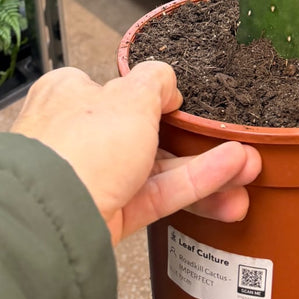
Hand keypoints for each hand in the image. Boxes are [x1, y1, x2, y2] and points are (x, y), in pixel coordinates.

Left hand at [10, 61, 261, 245]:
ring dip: (204, 166)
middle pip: (146, 133)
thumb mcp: (129, 95)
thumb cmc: (76, 147)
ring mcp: (94, 178)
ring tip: (247, 166)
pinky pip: (159, 195)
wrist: (51, 217)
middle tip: (229, 141)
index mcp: (70, 95)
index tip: (186, 104)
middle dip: (193, 139)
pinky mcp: (108, 216)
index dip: (154, 96)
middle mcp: (78, 136)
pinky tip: (230, 179)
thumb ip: (155, 81)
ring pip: (158, 168)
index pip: (118, 89)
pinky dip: (195, 186)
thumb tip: (167, 80)